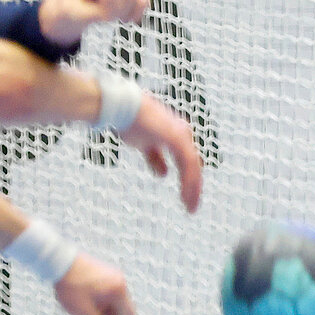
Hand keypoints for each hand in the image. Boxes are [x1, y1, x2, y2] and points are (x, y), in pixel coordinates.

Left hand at [54, 254, 135, 314]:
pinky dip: (97, 306)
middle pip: (118, 311)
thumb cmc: (70, 285)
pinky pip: (105, 295)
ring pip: (110, 304)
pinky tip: (84, 312)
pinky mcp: (102, 273)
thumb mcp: (83, 311)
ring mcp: (110, 276)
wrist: (58, 260)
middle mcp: (118, 282)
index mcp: (118, 291)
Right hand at [119, 95, 202, 211]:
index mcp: (174, 135)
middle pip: (191, 164)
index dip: (186, 177)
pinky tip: (186, 196)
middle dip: (192, 185)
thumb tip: (164, 174)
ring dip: (192, 188)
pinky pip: (188, 165)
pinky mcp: (177, 139)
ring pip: (192, 167)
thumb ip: (155, 158)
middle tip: (191, 205)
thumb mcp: (144, 144)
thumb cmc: (129, 121)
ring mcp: (181, 136)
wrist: (122, 107)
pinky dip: (189, 182)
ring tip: (190, 207)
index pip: (185, 159)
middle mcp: (181, 134)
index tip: (185, 195)